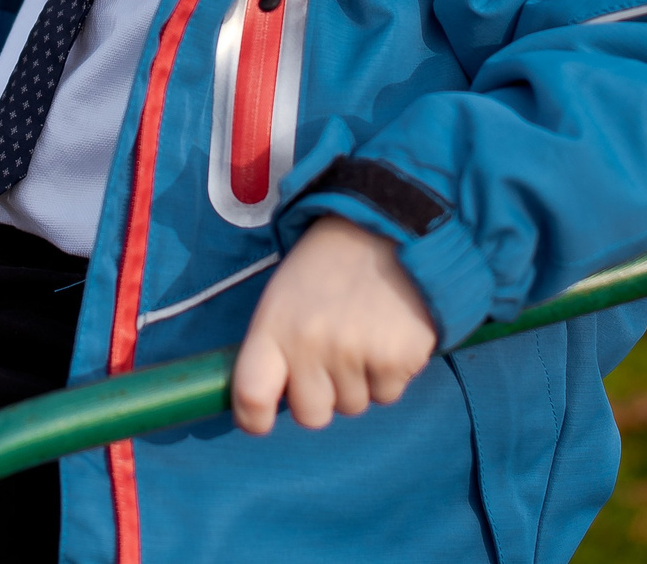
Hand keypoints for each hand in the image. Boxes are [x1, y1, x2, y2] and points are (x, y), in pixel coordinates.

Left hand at [230, 216, 437, 435]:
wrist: (388, 226)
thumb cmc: (330, 265)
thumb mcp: (285, 294)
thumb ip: (277, 346)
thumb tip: (276, 398)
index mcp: (274, 326)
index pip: (250, 394)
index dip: (252, 419)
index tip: (260, 420)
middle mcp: (309, 344)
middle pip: (310, 414)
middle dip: (323, 395)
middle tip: (334, 354)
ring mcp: (353, 354)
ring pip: (353, 406)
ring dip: (359, 381)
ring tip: (365, 330)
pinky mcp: (396, 360)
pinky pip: (388, 394)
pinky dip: (391, 372)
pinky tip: (390, 331)